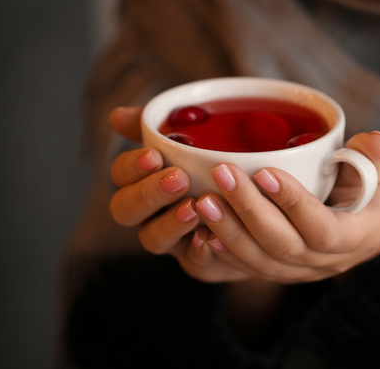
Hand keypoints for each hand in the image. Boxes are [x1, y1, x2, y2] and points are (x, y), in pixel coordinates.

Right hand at [107, 106, 250, 281]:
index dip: (132, 167)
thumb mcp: (195, 138)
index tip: (155, 155)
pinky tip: (210, 238)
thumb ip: (158, 126)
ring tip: (195, 208)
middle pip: (126, 210)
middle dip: (148, 194)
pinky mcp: (201, 263)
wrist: (263, 206)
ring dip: (170, 224)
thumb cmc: (217, 166)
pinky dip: (200, 252)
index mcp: (143, 180)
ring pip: (153, 239)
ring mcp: (173, 241)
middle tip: (179, 179)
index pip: (120, 174)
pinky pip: (194, 264)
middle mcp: (150, 213)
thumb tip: (116, 115)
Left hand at [193, 131, 379, 283]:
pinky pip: (249, 268)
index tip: (264, 171)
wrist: (370, 226)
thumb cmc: (375, 192)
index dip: (293, 203)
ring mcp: (302, 271)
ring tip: (203, 200)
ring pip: (261, 261)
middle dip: (249, 210)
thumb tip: (375, 140)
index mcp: (358, 236)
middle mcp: (328, 262)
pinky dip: (224, 251)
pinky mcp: (281, 271)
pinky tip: (200, 229)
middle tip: (222, 175)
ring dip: (229, 230)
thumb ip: (370, 158)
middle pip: (283, 245)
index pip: (323, 229)